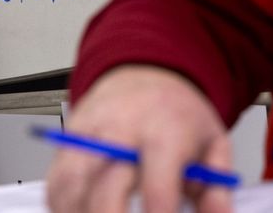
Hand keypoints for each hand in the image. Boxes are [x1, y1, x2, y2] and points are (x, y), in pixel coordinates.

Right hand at [45, 65, 233, 212]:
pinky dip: (64, 205)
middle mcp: (122, 130)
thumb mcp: (212, 141)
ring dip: (82, 212)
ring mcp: (90, 132)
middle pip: (106, 189)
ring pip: (71, 184)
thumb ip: (217, 186)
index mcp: (166, 131)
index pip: (158, 189)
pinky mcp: (67, 139)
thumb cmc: (177, 113)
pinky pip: (55, 181)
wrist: (144, 72)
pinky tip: (82, 212)